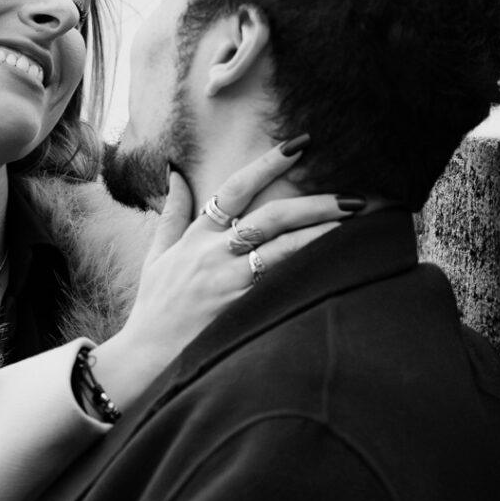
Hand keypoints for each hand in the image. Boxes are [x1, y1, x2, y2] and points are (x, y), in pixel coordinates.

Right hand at [87, 141, 359, 406]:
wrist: (145, 355)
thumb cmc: (154, 307)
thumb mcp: (156, 255)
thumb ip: (171, 212)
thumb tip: (175, 172)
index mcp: (197, 236)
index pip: (235, 189)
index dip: (268, 164)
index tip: (299, 145)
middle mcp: (214, 253)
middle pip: (270, 216)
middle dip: (314, 203)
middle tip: (353, 196)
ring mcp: (228, 281)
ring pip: (281, 248)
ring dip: (321, 233)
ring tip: (354, 223)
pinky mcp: (239, 309)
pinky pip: (279, 285)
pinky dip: (307, 271)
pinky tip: (336, 264)